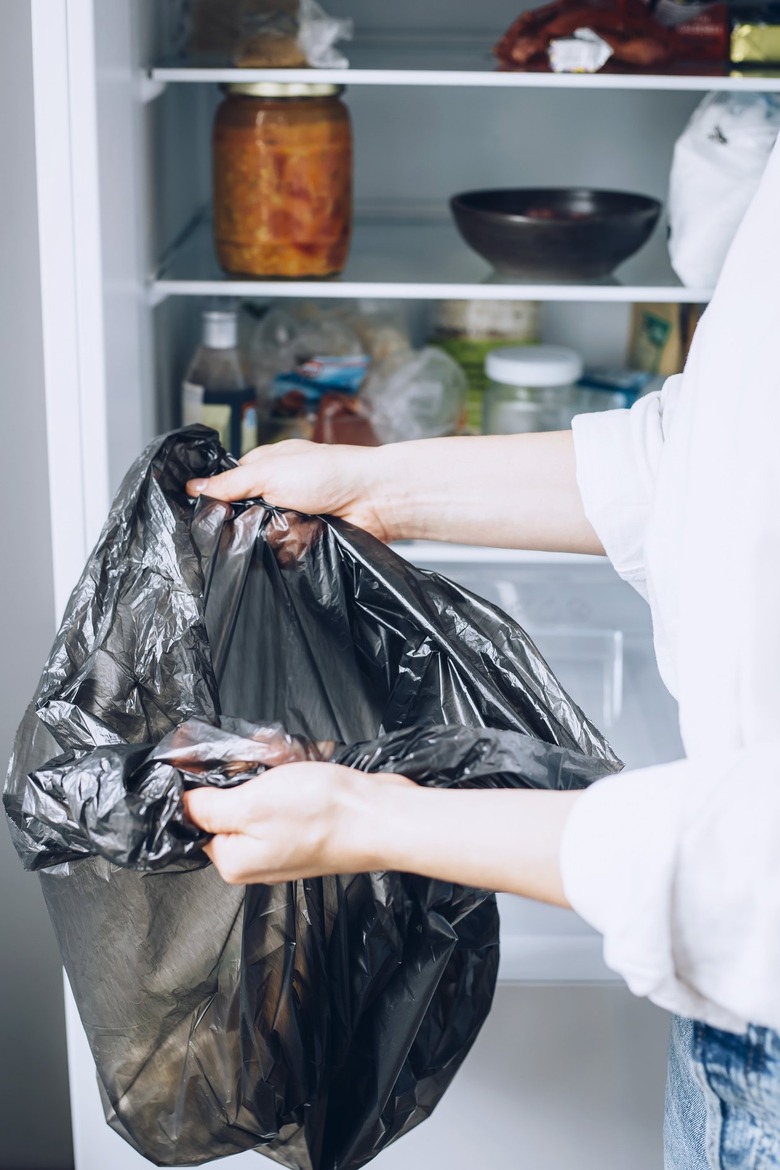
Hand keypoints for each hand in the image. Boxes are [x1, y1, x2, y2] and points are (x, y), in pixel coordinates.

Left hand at [183, 762, 412, 884]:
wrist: (381, 818)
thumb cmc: (324, 816)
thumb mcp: (251, 803)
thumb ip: (207, 806)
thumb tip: (181, 803)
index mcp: (233, 860)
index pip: (196, 820)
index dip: (201, 786)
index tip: (211, 760)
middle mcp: (255, 858)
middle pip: (227, 806)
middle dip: (240, 775)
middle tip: (261, 763)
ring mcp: (283, 844)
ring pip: (257, 796)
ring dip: (268, 772)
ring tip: (288, 766)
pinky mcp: (305, 830)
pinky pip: (284, 797)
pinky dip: (290, 777)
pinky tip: (305, 770)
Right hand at [187, 440, 395, 542]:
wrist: (373, 498)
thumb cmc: (328, 472)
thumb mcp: (269, 471)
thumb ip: (230, 482)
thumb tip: (195, 486)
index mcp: (266, 468)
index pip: (228, 487)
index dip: (218, 500)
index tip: (209, 512)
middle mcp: (278, 492)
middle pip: (243, 518)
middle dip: (246, 524)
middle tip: (256, 519)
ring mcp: (293, 517)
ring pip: (263, 539)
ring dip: (271, 537)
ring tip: (288, 526)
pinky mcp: (308, 540)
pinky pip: (286, 553)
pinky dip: (292, 549)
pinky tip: (303, 539)